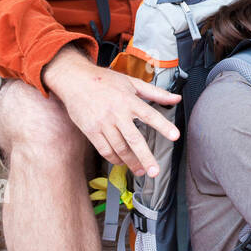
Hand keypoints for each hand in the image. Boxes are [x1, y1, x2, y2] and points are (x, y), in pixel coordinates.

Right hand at [43, 45, 179, 176]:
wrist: (74, 80)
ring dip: (131, 162)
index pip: (150, 115)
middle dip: (145, 157)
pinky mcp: (91, 130)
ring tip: (141, 170)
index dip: (164, 126)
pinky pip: (104, 149)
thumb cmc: (104, 80)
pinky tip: (122, 163)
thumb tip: (176, 98)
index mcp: (129, 100)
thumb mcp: (131, 82)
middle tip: (154, 171)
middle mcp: (116, 113)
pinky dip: (114, 159)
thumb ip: (156, 92)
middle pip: (134, 139)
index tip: (175, 136)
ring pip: (119, 148)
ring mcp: (103, 123)